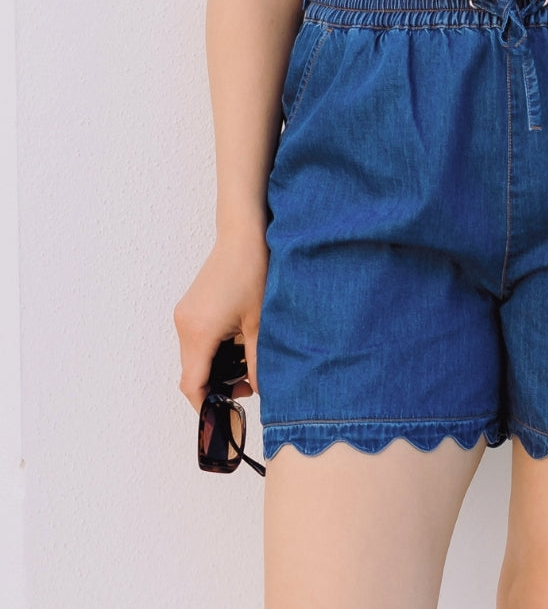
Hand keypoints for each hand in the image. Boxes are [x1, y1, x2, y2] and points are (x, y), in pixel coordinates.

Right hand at [174, 232, 268, 410]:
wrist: (243, 233)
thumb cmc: (252, 271)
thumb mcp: (259, 323)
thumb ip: (256, 361)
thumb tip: (259, 389)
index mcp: (198, 332)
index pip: (192, 385)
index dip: (206, 406)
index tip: (225, 417)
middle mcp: (184, 325)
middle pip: (192, 374)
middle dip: (217, 387)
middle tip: (248, 385)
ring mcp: (184, 315)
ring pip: (195, 358)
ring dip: (217, 368)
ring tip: (247, 363)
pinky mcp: (190, 307)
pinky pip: (197, 341)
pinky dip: (214, 351)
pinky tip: (239, 343)